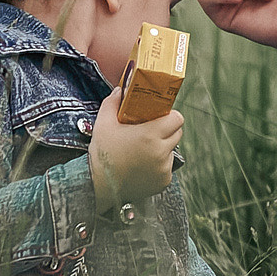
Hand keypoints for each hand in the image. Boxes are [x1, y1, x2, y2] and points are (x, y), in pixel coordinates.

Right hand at [89, 88, 182, 211]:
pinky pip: (167, 168)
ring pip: (171, 151)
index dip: (170, 116)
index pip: (177, 119)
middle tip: (151, 131)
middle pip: (177, 133)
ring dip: (162, 148)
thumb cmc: (102, 153)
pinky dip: (159, 166)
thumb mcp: (103, 124)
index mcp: (150, 135)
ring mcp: (163, 169)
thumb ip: (113, 103)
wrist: (99, 185)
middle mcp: (160, 152)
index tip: (159, 117)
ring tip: (143, 150)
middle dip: (167, 130)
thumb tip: (120, 90)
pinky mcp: (163, 182)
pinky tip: (143, 165)